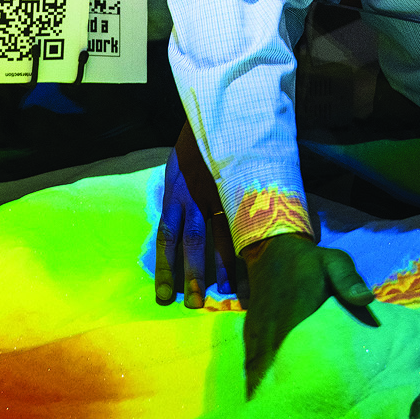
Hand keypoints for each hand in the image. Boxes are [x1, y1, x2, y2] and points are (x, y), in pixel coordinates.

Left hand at [153, 129, 247, 307]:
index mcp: (174, 195)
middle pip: (192, 243)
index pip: (166, 238)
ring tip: (230, 295)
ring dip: (224, 267)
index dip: (164, 268)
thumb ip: (176, 204)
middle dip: (193, 275)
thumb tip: (174, 236)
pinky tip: (256, 263)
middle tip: (195, 305)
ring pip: (221, 235)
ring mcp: (218, 193)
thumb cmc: (194, 150)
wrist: (215, 113)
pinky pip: (244, 220)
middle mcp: (193, 197)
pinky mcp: (239, 187)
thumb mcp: (176, 173)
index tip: (163, 297)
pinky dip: (248, 243)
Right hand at [241, 233, 375, 397]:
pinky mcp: (251, 331)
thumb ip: (348, 279)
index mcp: (292, 313)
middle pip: (269, 366)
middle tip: (291, 413)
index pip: (291, 351)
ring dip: (264, 387)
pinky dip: (255, 378)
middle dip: (277, 391)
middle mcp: (270, 325)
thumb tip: (366, 299)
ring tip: (275, 412)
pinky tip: (262, 395)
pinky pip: (250, 360)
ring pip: (256, 367)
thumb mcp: (334, 261)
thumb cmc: (309, 261)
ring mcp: (257, 329)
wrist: (272, 249)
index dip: (294, 377)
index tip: (303, 397)